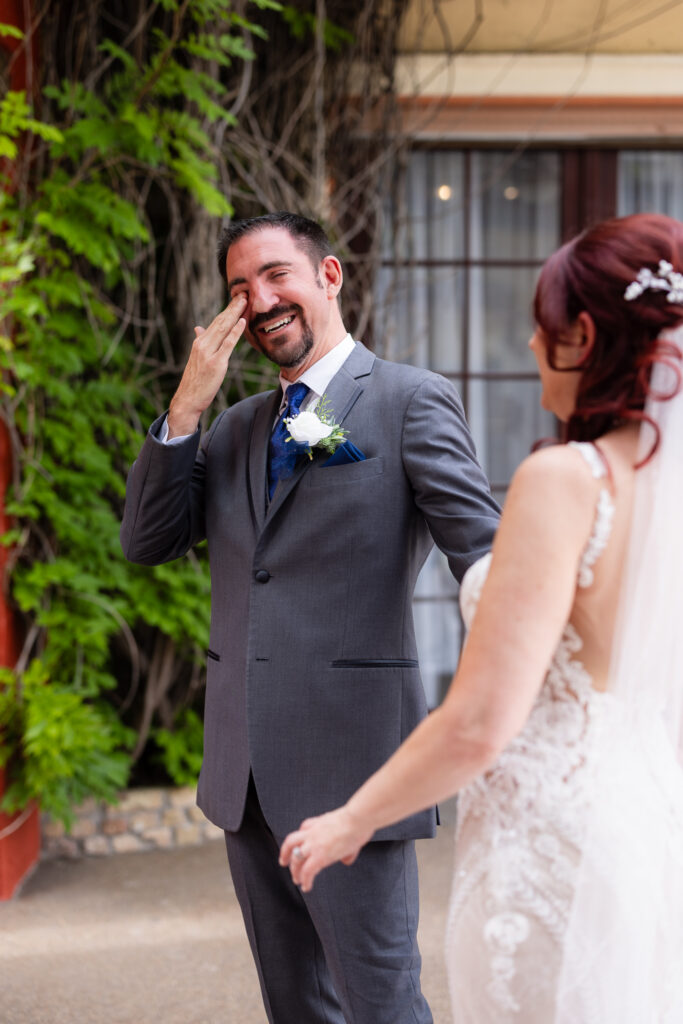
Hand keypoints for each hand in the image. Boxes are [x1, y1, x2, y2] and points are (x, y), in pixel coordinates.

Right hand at [167, 293, 246, 436]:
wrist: (188, 398)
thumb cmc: (195, 380)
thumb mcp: (196, 357)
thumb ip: (200, 341)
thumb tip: (198, 327)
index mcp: (200, 341)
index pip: (216, 321)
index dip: (227, 309)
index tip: (237, 298)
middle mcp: (203, 343)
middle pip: (220, 321)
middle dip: (232, 306)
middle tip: (244, 293)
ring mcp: (209, 353)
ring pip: (223, 328)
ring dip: (235, 313)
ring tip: (245, 301)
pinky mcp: (216, 363)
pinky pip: (227, 344)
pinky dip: (235, 332)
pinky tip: (242, 322)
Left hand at [279, 806, 373, 892]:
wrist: (357, 819)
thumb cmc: (357, 821)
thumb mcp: (347, 829)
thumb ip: (345, 844)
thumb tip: (347, 858)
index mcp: (316, 823)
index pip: (302, 830)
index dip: (300, 840)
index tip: (301, 847)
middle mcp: (311, 833)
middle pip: (291, 844)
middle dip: (286, 855)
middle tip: (285, 863)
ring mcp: (313, 844)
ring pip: (296, 859)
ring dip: (294, 871)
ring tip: (296, 879)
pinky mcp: (319, 856)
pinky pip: (307, 871)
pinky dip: (305, 881)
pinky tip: (306, 887)